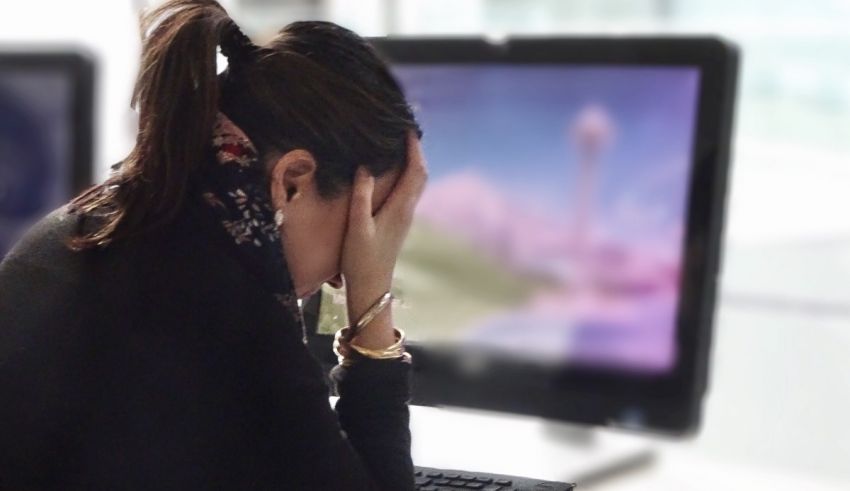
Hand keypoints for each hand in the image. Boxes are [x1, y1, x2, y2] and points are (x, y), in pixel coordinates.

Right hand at [340, 130, 427, 325]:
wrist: (371, 287)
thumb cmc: (361, 259)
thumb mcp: (357, 227)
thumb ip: (361, 196)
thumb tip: (366, 166)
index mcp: (400, 208)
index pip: (415, 171)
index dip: (414, 148)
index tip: (408, 128)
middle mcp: (407, 210)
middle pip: (421, 174)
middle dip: (417, 151)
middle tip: (406, 130)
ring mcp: (405, 217)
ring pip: (416, 183)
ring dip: (413, 162)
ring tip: (401, 145)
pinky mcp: (399, 222)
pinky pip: (408, 191)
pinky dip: (406, 175)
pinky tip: (393, 172)